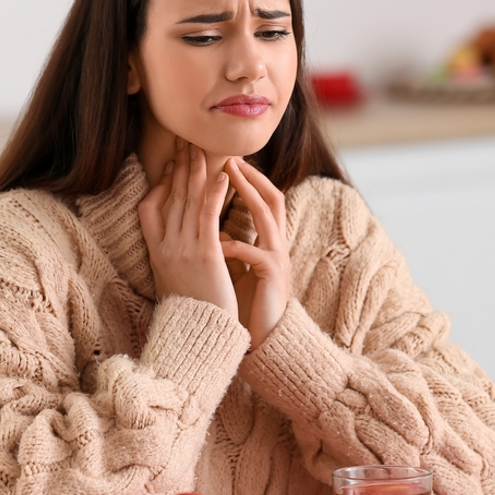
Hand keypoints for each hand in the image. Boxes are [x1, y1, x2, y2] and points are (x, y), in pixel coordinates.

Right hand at [138, 138, 237, 317]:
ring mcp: (184, 250)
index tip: (168, 166)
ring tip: (202, 148)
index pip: (149, 210)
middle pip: (171, 198)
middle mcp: (166, 248)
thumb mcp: (172, 283)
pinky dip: (215, 192)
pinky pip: (208, 216)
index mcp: (156, 255)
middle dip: (178, 167)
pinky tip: (223, 174)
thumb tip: (176, 245)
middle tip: (184, 141)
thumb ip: (173, 259)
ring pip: (188, 202)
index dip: (159, 185)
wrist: (197, 337)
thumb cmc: (192, 314)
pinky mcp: (206, 255)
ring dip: (196, 171)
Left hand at [220, 158, 290, 348]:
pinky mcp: (273, 277)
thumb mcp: (238, 270)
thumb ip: (233, 249)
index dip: (249, 179)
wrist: (263, 338)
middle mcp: (277, 245)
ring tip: (230, 178)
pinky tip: (220, 243)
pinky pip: (256, 254)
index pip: (263, 200)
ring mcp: (278, 259)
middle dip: (252, 177)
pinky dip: (237, 246)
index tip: (227, 160)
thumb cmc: (247, 304)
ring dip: (249, 194)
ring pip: (268, 217)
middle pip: (271, 199)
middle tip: (231, 157)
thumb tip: (216, 231)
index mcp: (268, 241)